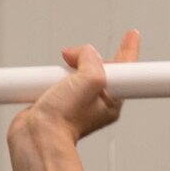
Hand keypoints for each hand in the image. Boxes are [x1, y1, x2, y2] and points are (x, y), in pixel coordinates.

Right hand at [8, 29, 140, 146]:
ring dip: (68, 65)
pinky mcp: (61, 99)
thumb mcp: (87, 82)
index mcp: (111, 101)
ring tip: (59, 71)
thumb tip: (86, 52)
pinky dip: (55, 74)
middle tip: (71, 57)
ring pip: (79, 70)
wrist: (36, 135)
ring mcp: (79, 101)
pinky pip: (62, 78)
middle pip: (99, 66)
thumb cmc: (63, 119)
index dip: (127, 51)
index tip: (132, 35)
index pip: (125, 71)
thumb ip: (92, 61)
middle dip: (86, 56)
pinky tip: (49, 79)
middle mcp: (97, 101)